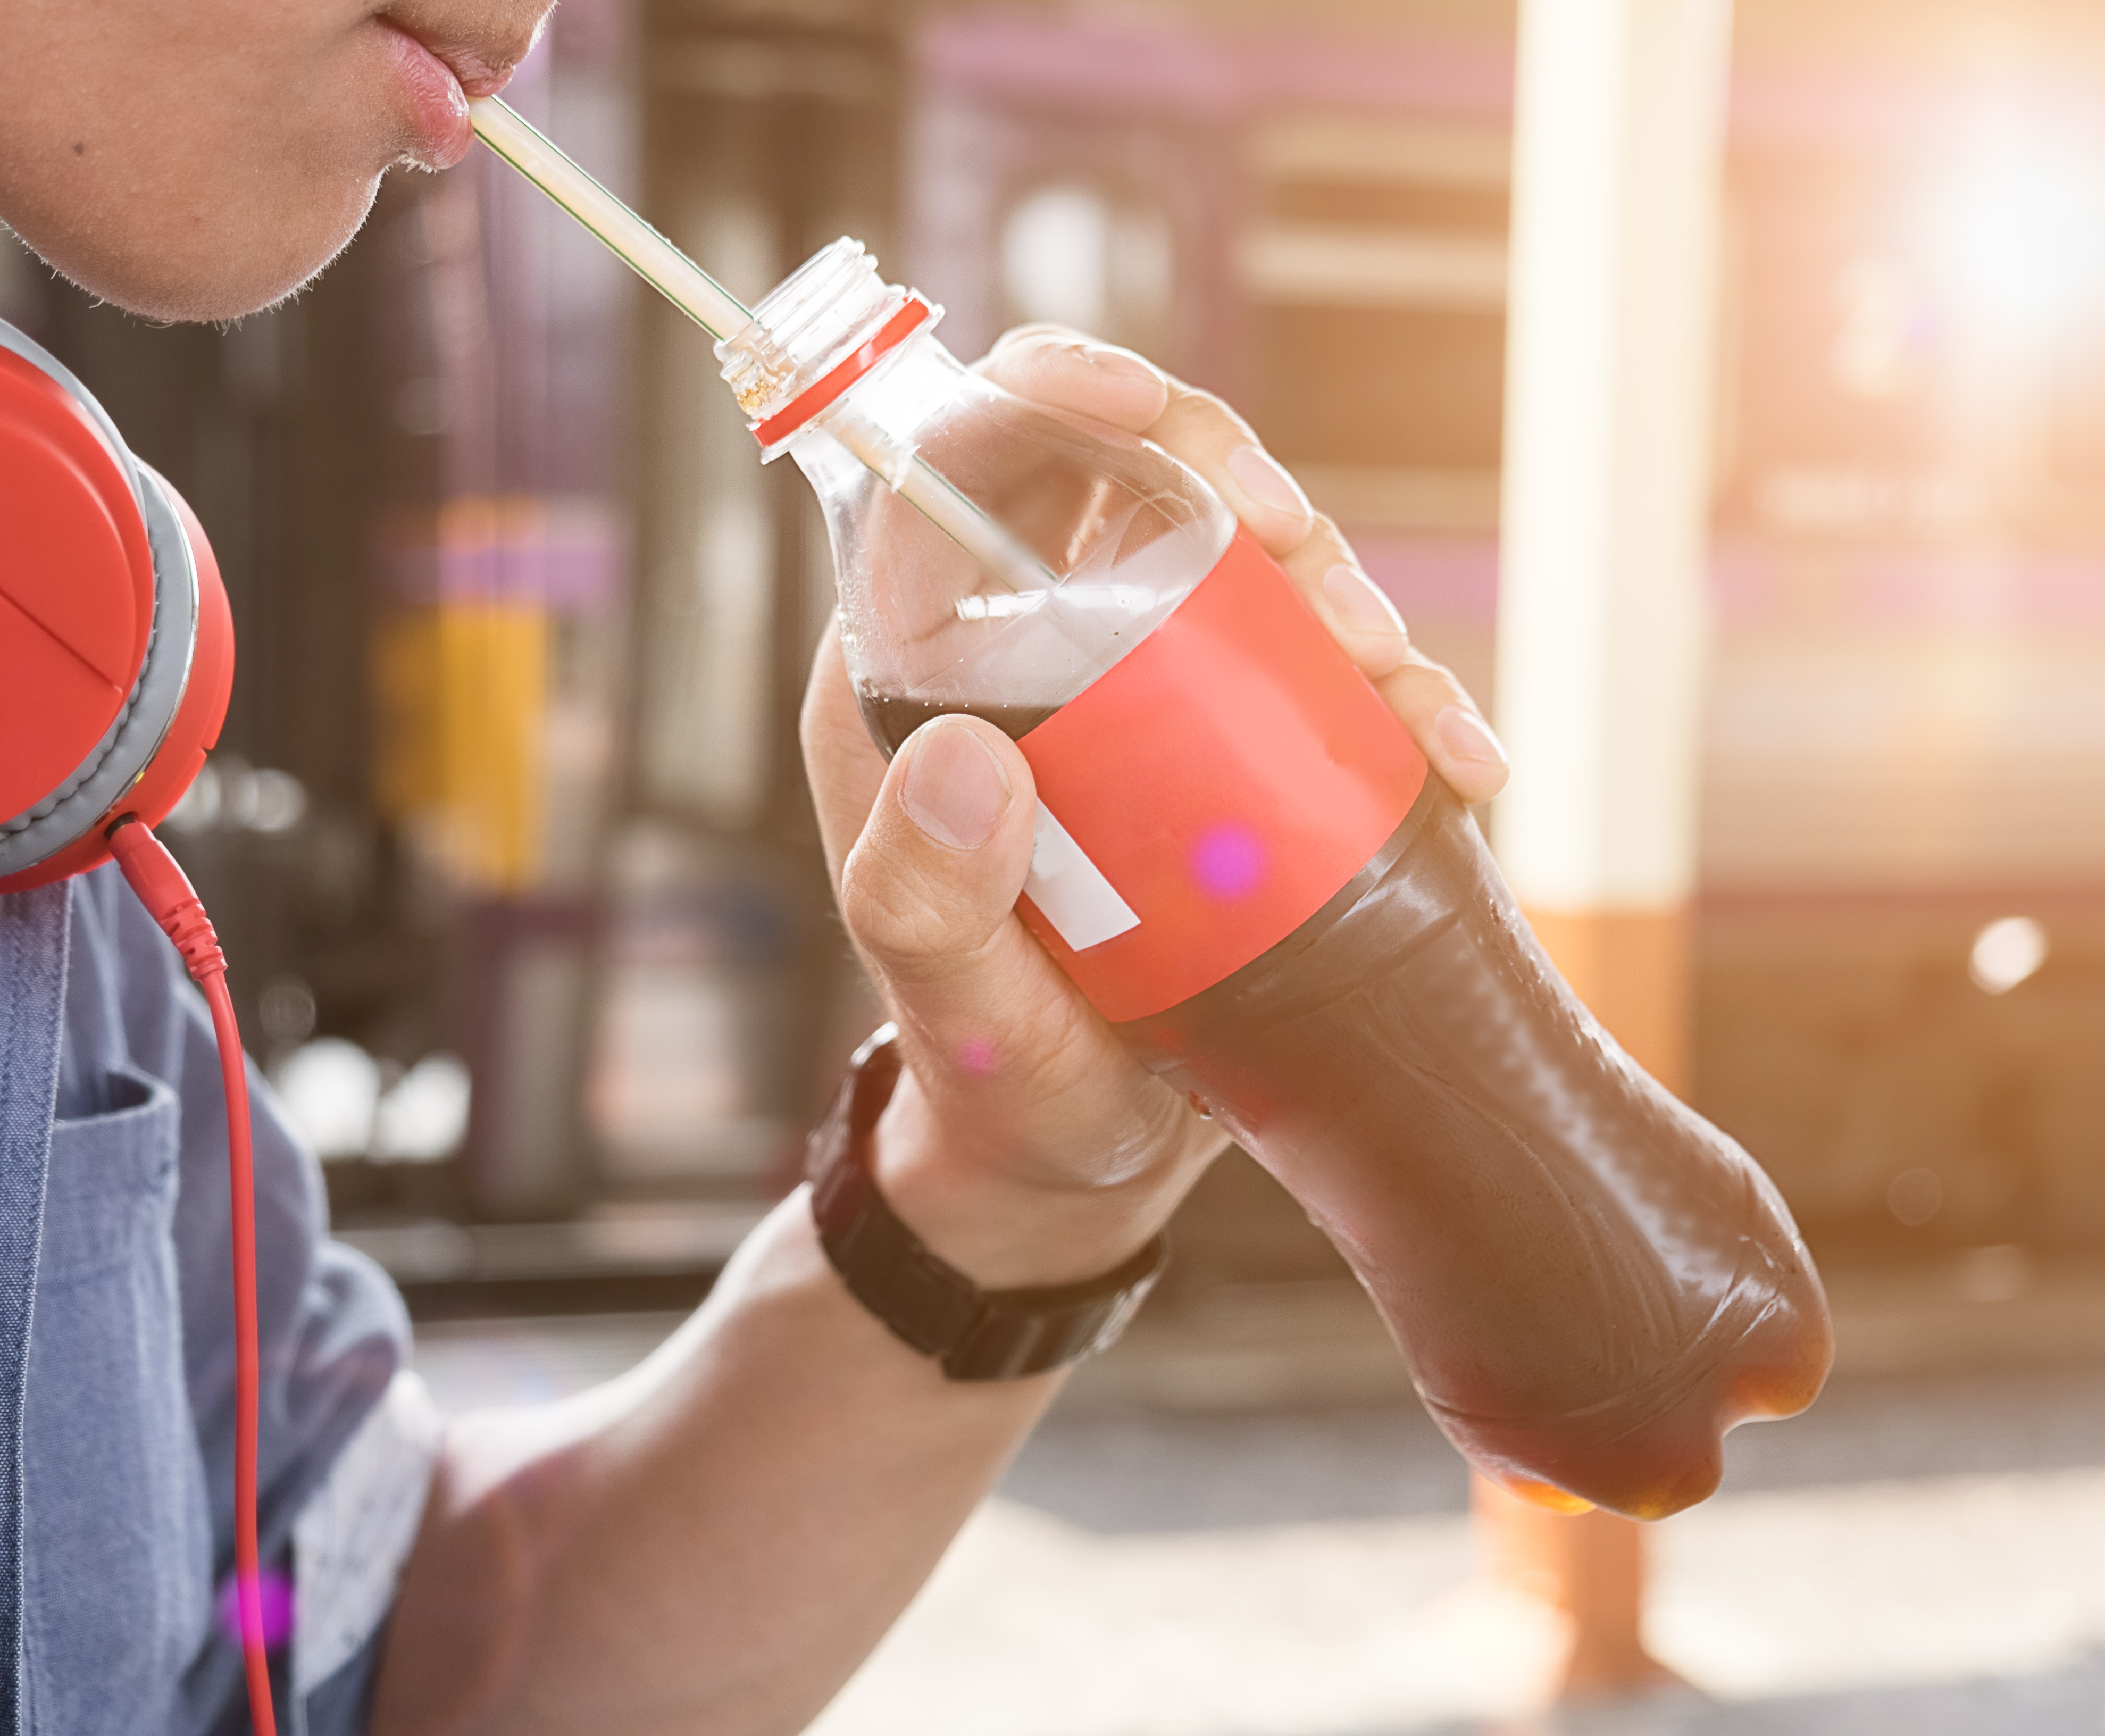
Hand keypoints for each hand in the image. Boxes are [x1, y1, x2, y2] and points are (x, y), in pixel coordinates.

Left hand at [800, 325, 1510, 1290]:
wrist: (1084, 1157)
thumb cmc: (994, 1081)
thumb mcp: (950, 1008)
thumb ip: (922, 900)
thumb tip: (961, 753)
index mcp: (925, 665)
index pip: (968, 466)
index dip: (1048, 392)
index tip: (1134, 402)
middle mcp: (1038, 656)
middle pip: (1137, 485)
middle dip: (1236, 484)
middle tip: (1303, 561)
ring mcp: (1152, 698)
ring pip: (1251, 568)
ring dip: (1339, 592)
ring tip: (1390, 685)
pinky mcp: (1247, 754)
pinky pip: (1333, 685)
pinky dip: (1408, 705)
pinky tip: (1458, 766)